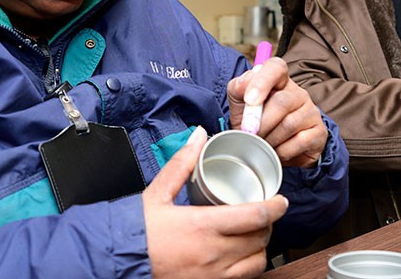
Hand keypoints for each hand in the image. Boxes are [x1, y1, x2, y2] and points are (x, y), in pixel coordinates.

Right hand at [142, 126, 288, 278]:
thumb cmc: (138, 230)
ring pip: (256, 261)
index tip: (280, 201)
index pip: (255, 216)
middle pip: (260, 238)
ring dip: (261, 246)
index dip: (275, 207)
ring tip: (254, 234)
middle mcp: (213, 253)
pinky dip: (249, 266)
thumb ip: (182, 163)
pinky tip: (241, 255)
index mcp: (203, 225)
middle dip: (268, 224)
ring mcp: (213, 275)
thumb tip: (198, 136)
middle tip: (264, 213)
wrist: (120, 263)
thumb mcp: (158, 192)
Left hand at [227, 57, 326, 167]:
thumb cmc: (256, 123)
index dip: (262, 81)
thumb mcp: (240, 106)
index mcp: (279, 80)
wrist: (273, 152)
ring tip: (263, 145)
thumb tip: (243, 83)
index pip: (276, 67)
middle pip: (281, 102)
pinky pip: (299, 141)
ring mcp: (311, 111)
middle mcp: (298, 92)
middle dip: (261, 123)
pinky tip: (278, 151)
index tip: (249, 100)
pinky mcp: (319, 132)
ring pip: (289, 124)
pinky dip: (283, 151)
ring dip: (270, 139)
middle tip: (251, 135)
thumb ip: (238, 90)